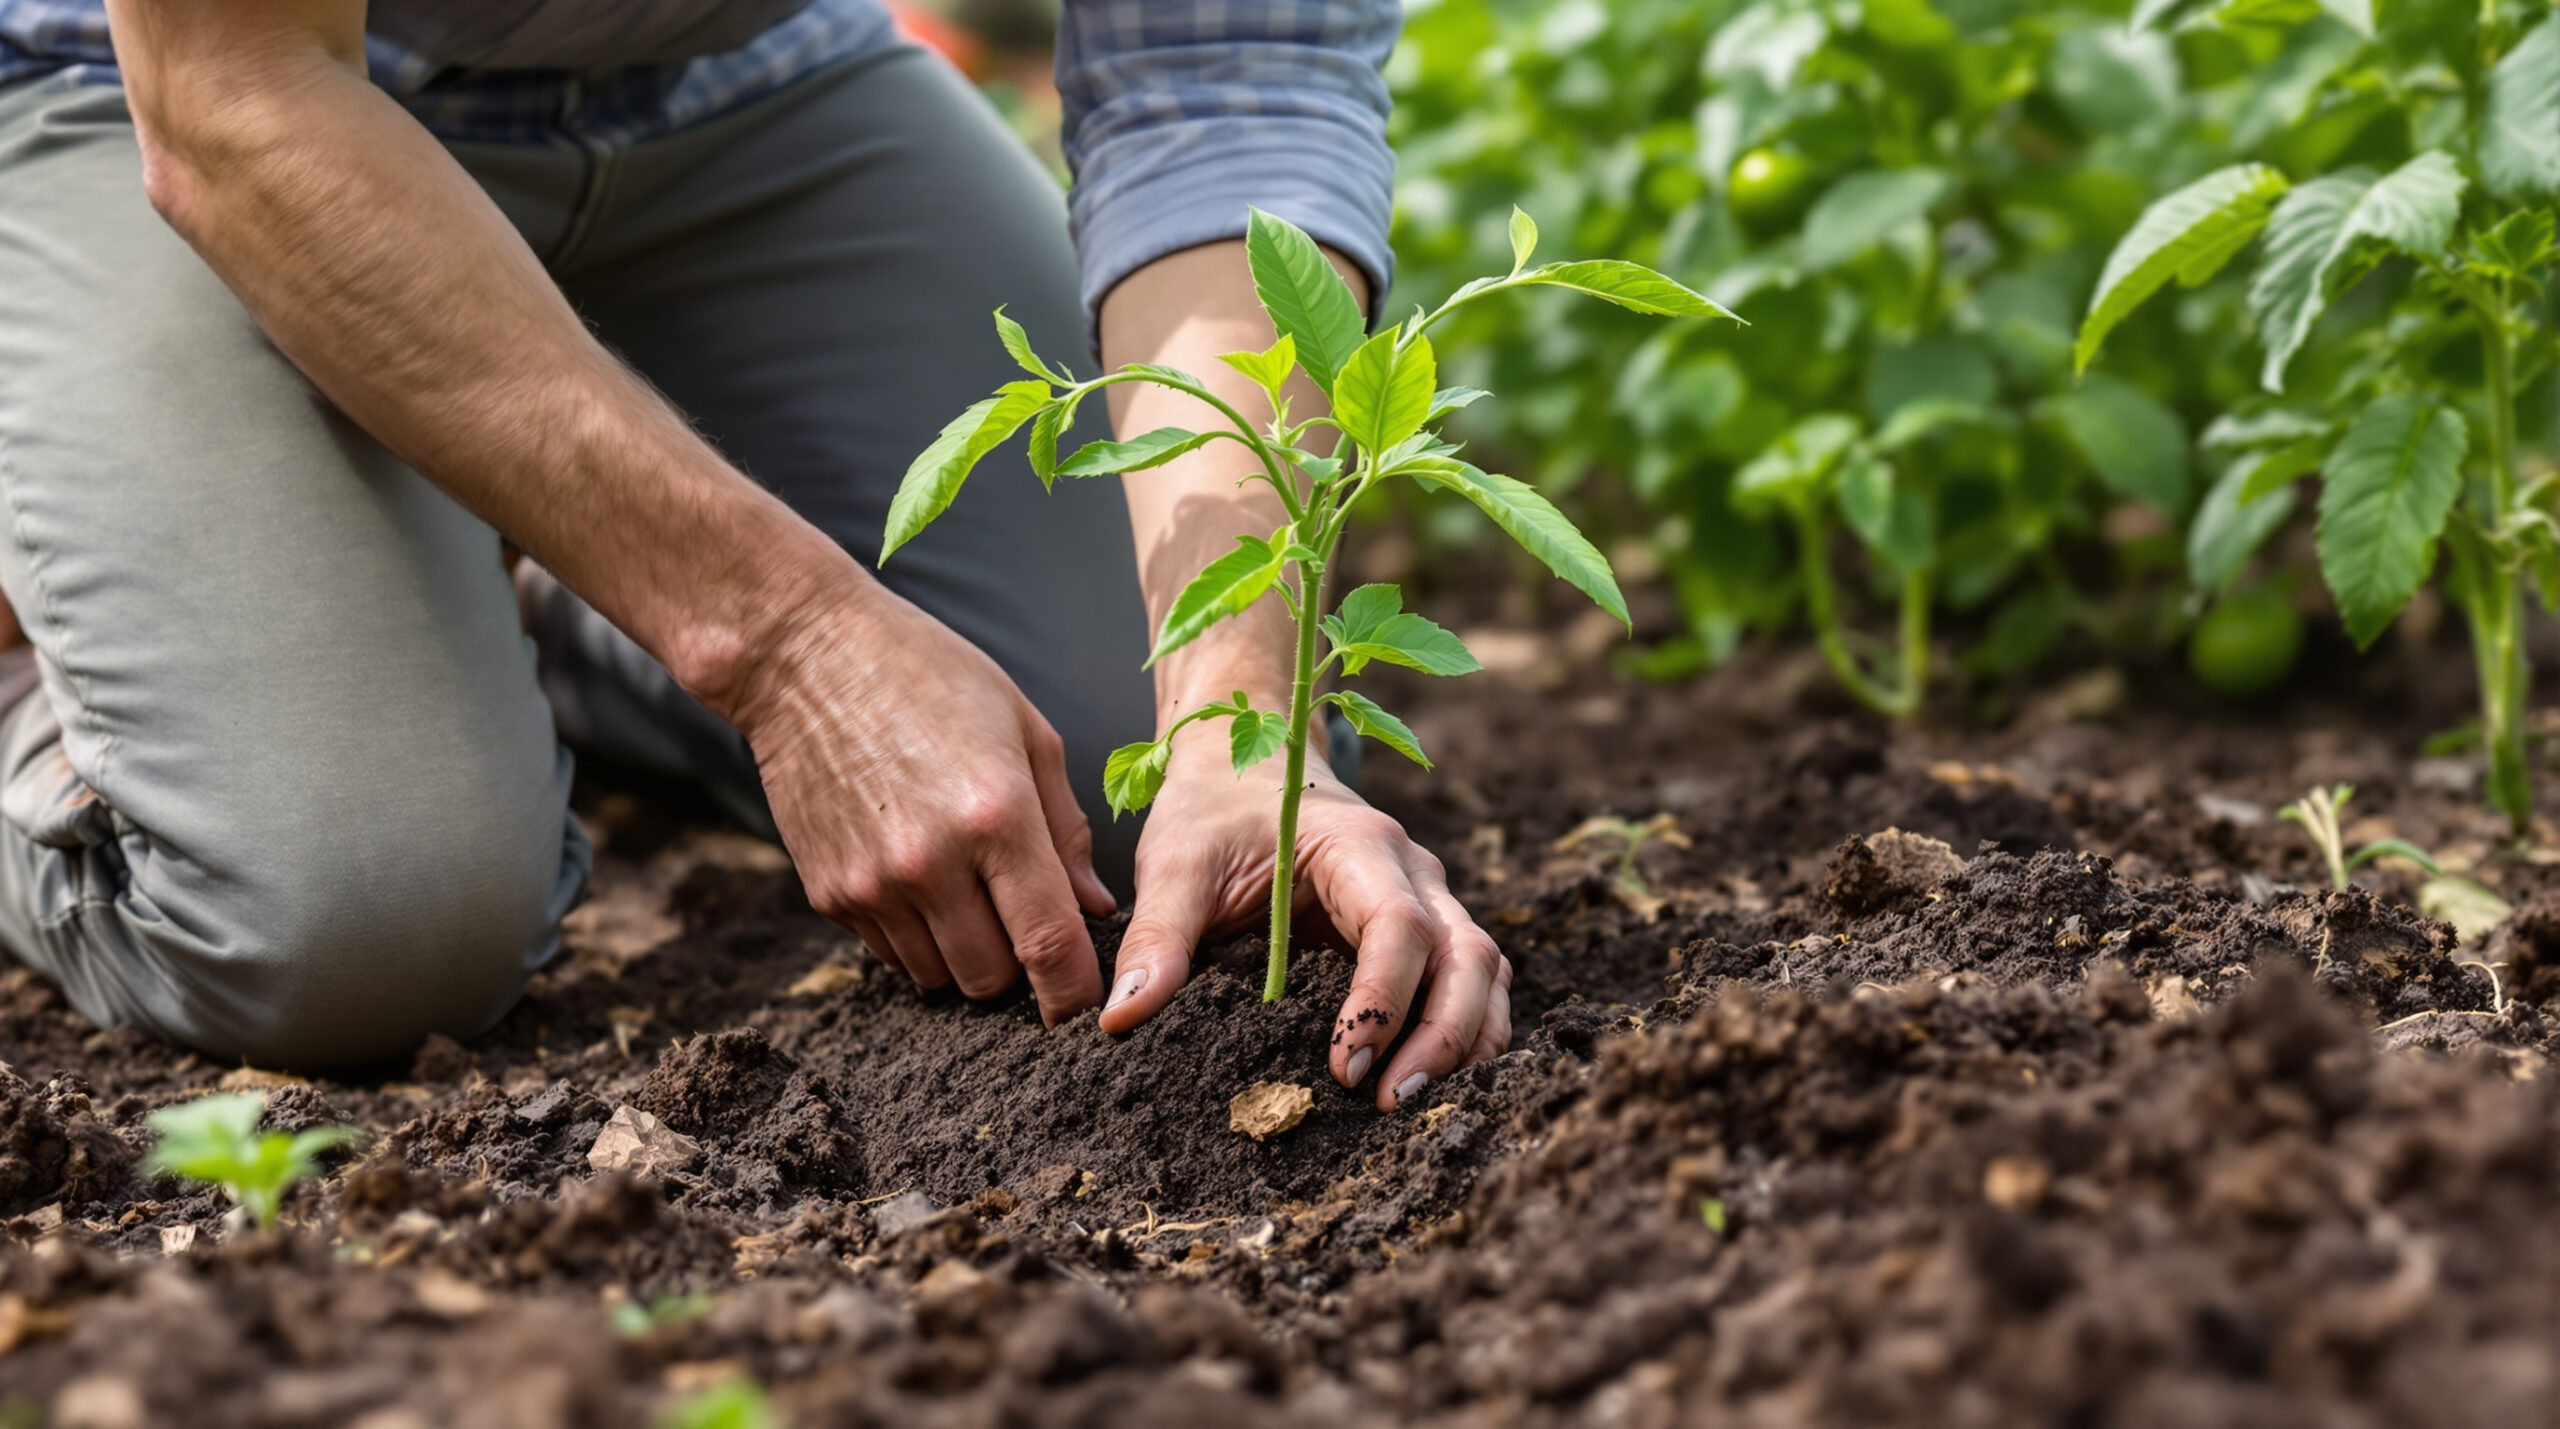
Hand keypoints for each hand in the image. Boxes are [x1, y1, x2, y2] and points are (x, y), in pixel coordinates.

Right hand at [733, 576, 1116, 1022]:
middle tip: (1021, 916)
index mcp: (996, 816)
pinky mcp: (828, 893)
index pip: (1049, 945)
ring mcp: (872, 884)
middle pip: (993, 979)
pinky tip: (917, 877)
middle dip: (1019, 965)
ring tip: (964, 887)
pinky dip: (916, 937)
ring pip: (940, 976)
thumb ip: (1065, 827)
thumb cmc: (928, 676)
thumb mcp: (1025, 730)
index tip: (1087, 1003)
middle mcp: (931, 862)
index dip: (1074, 991)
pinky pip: (891, 954)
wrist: (803, 656)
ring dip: (964, 953)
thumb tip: (1094, 908)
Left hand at [1099, 722, 1512, 1108]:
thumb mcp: (1175, 864)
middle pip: (1467, 954)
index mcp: (1359, 845)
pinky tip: (1431, 1081)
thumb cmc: (1211, 809)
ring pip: (1484, 970)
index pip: (1402, 927)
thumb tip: (1121, 1019)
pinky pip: (1471, 980)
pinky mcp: (1424, 928)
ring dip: (1465, 1040)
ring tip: (1414, 1107)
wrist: (1244, 760)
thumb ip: (1156, 937)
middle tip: (1392, 1106)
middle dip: (1442, 1035)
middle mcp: (1412, 870)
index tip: (1342, 1068)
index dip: (1382, 1002)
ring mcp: (1429, 898)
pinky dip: (1466, 1030)